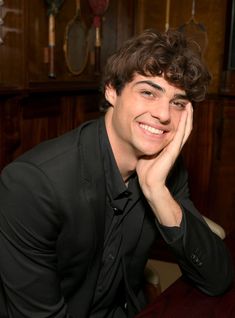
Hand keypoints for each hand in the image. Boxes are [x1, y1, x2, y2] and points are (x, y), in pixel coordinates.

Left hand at [136, 103, 192, 224]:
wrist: (149, 182)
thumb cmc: (146, 169)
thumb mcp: (146, 151)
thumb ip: (148, 143)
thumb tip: (142, 134)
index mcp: (168, 146)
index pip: (176, 129)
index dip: (179, 119)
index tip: (178, 107)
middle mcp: (174, 145)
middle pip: (184, 128)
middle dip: (186, 115)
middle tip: (188, 103)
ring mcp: (175, 147)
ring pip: (185, 129)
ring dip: (188, 116)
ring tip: (189, 105)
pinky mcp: (174, 150)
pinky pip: (181, 133)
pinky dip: (184, 123)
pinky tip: (186, 113)